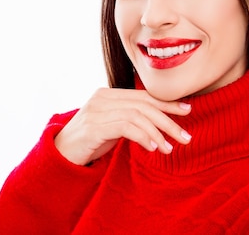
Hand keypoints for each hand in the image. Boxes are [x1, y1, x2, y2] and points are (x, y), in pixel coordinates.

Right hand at [54, 87, 191, 165]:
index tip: (188, 110)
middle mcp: (102, 97)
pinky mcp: (94, 126)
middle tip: (186, 136)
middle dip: (168, 120)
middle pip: (144, 104)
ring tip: (170, 148)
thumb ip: (130, 119)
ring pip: (138, 115)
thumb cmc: (90, 142)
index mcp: (108, 94)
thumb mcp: (113, 126)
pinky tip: (152, 147)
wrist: (60, 154)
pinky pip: (125, 127)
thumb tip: (161, 121)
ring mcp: (97, 111)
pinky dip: (142, 136)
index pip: (143, 95)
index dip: (167, 102)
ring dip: (158, 133)